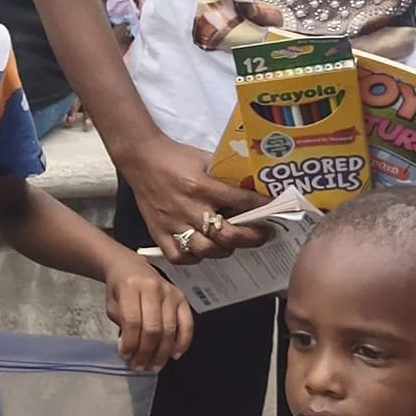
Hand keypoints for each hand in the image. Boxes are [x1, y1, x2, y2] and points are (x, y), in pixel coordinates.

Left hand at [103, 251, 193, 370]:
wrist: (131, 267)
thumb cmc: (120, 288)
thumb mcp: (112, 304)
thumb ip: (121, 324)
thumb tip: (130, 350)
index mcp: (131, 286)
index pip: (132, 320)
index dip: (130, 343)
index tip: (126, 357)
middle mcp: (153, 288)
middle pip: (153, 327)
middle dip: (146, 352)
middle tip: (139, 367)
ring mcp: (171, 292)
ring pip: (170, 329)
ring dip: (162, 352)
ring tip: (154, 366)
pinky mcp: (182, 298)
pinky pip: (187, 324)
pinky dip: (182, 342)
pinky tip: (175, 354)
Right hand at [121, 134, 267, 261]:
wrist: (141, 158)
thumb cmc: (176, 158)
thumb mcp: (205, 159)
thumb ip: (226, 176)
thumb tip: (252, 187)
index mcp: (201, 186)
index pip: (240, 202)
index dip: (262, 207)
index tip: (274, 209)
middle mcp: (188, 208)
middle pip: (227, 235)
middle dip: (252, 237)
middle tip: (264, 234)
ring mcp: (172, 223)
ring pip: (206, 250)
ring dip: (225, 250)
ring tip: (233, 243)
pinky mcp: (158, 232)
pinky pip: (179, 257)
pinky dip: (194, 258)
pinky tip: (203, 250)